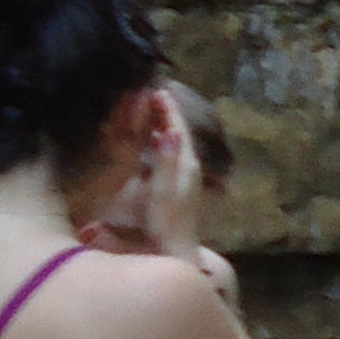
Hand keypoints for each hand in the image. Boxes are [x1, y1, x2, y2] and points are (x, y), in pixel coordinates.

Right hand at [132, 94, 202, 256]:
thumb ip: (166, 160)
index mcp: (186, 163)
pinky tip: (152, 140)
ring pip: (175, 141)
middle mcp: (189, 166)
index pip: (178, 127)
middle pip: (178, 131)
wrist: (175, 249)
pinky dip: (162, 139)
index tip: (157, 88)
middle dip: (166, 112)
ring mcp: (185, 175)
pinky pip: (170, 152)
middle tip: (151, 92)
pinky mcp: (178, 184)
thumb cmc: (165, 222)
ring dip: (164, 124)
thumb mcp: (163, 190)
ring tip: (150, 109)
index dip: (168, 108)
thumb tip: (170, 130)